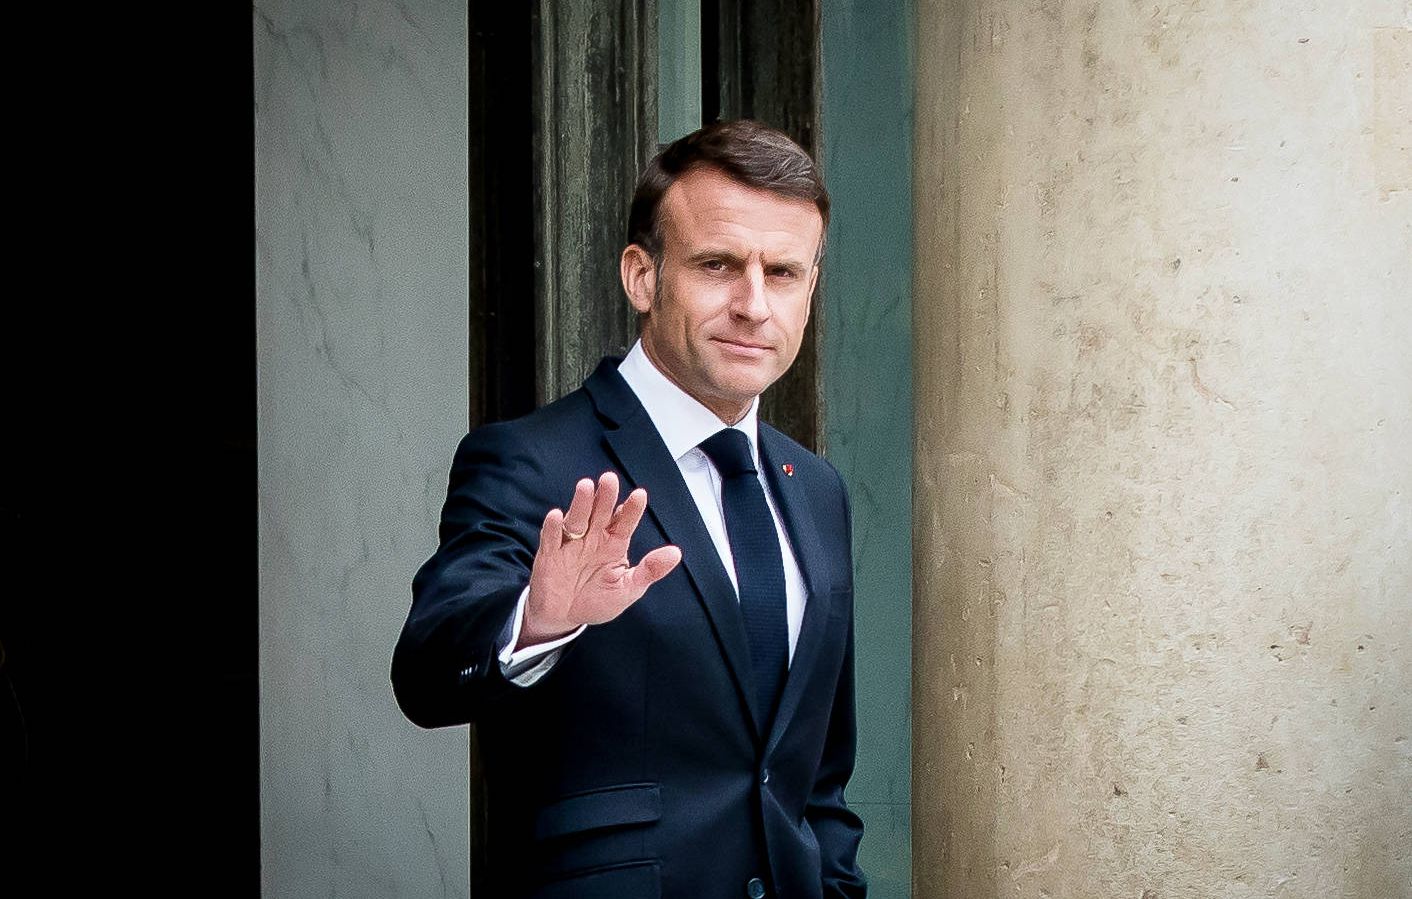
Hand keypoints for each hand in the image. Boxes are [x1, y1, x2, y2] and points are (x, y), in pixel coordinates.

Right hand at [520, 471, 681, 648]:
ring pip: (576, 518)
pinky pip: (551, 538)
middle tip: (610, 479)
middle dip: (605, 496)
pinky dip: (552, 527)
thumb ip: (650, 570)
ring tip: (586, 486)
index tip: (640, 495)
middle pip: (600, 512)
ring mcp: (571, 544)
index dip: (631, 509)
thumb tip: (676, 553)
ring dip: (580, 503)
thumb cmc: (597, 600)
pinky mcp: (550, 554)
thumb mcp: (629, 589)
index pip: (625, 522)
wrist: (564, 617)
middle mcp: (593, 538)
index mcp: (614, 543)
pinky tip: (556, 515)